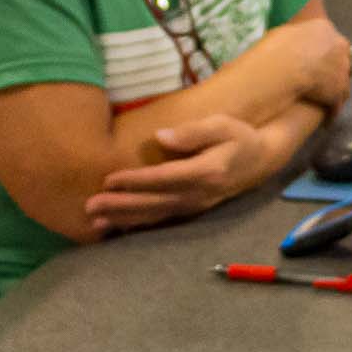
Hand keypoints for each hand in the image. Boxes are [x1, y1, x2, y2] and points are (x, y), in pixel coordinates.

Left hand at [85, 114, 266, 234]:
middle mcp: (199, 194)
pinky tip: (118, 226)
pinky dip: (139, 225)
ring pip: (155, 215)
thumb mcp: (222, 125)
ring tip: (96, 222)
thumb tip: (161, 137)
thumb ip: (193, 131)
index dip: (135, 181)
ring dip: (124, 220)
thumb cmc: (238, 136)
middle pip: (154, 202)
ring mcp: (195, 206)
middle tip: (90, 206)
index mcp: (206, 172)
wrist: (261, 160)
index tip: (108, 180)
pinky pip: (161, 220)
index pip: (163, 178)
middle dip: (120, 206)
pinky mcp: (192, 211)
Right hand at [277, 14, 351, 111]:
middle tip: (323, 83)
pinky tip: (326, 121)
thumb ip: (292, 38)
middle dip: (334, 71)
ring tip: (324, 104)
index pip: (329, 40)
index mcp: (323, 29)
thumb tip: (285, 42)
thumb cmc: (275, 49)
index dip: (323, 53)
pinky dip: (332, 112)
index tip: (316, 62)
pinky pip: (337, 104)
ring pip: (342, 83)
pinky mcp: (339, 90)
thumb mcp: (282, 35)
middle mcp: (338, 46)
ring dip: (334, 94)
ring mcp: (341, 68)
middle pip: (341, 59)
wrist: (283, 67)